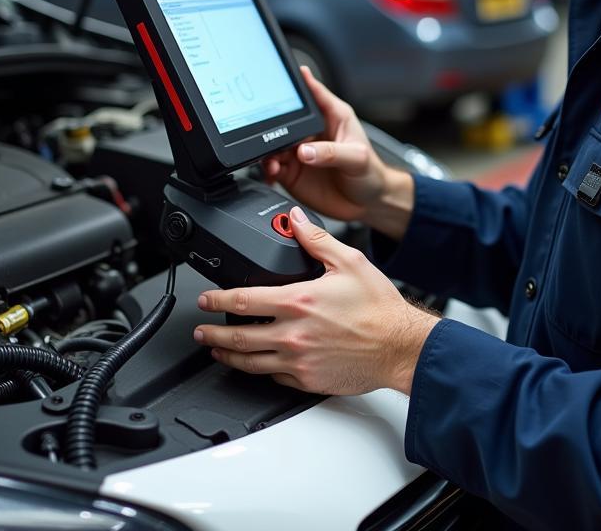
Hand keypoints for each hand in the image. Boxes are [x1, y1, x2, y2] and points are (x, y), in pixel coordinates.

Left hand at [194, 207, 438, 395]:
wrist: (400, 346)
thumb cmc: (379, 307)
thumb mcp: (348, 261)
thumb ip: (316, 239)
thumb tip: (296, 220)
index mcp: (298, 301)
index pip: (243, 300)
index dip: (217, 299)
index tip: (206, 299)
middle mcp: (293, 334)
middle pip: (237, 336)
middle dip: (212, 332)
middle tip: (200, 329)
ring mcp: (298, 361)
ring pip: (250, 362)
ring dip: (228, 355)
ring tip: (217, 349)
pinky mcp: (307, 381)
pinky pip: (274, 378)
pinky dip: (260, 371)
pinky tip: (256, 365)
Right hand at [262, 67, 413, 237]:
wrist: (368, 204)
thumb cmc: (371, 174)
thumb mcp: (358, 159)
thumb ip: (332, 153)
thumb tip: (305, 151)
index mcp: (332, 117)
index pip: (314, 93)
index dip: (300, 81)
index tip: (286, 74)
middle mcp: (313, 132)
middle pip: (286, 119)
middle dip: (274, 125)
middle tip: (272, 137)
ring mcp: (301, 151)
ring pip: (275, 144)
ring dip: (269, 150)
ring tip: (274, 161)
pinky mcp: (293, 171)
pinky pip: (273, 166)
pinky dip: (268, 168)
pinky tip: (272, 172)